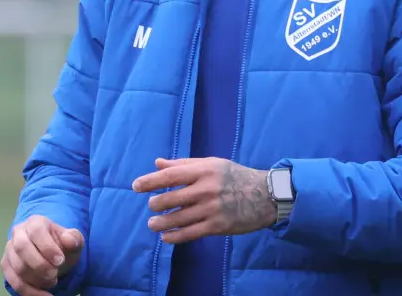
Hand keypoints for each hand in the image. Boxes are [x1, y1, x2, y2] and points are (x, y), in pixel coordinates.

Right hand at [1, 215, 82, 295]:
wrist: (52, 255)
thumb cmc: (62, 246)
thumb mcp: (73, 241)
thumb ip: (73, 238)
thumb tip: (69, 239)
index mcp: (35, 222)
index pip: (36, 231)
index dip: (47, 247)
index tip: (60, 261)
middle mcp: (18, 233)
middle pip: (22, 247)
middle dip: (39, 265)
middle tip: (55, 275)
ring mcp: (10, 249)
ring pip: (17, 266)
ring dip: (36, 279)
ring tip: (52, 282)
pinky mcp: (7, 265)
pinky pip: (13, 281)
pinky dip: (29, 291)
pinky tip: (43, 295)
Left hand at [131, 157, 275, 243]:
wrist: (265, 196)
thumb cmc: (235, 177)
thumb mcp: (212, 164)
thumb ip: (184, 164)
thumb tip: (157, 164)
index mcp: (204, 170)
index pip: (171, 175)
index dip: (150, 181)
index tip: (136, 186)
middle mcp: (206, 188)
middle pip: (171, 198)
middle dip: (156, 204)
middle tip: (152, 207)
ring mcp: (212, 208)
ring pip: (178, 218)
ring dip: (161, 223)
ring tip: (152, 224)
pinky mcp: (218, 226)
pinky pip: (190, 233)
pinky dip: (175, 236)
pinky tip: (166, 237)